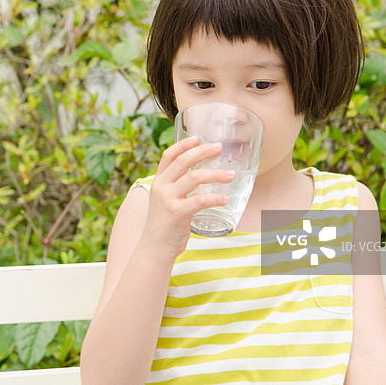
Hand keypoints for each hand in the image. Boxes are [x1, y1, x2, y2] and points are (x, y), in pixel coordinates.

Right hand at [141, 136, 233, 259]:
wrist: (154, 248)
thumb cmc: (164, 226)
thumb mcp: (164, 201)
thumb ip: (176, 189)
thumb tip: (199, 179)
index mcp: (158, 182)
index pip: (168, 155)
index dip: (183, 144)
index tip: (198, 137)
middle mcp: (161, 187)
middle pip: (183, 161)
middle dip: (202, 151)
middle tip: (219, 148)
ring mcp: (168, 199)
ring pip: (194, 177)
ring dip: (215, 174)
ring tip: (231, 175)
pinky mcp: (177, 212)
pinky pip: (200, 200)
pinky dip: (215, 198)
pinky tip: (225, 199)